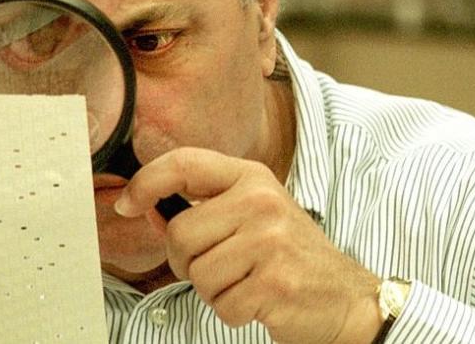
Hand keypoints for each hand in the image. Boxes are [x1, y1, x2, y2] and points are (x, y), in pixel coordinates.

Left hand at [114, 147, 382, 343]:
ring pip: (197, 273)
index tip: (127, 202)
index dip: (146, 181)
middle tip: (221, 267)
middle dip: (187, 261)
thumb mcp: (253, 215)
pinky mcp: (274, 282)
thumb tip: (144, 205)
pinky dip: (232, 312)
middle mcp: (261, 201)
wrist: (346, 298)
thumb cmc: (291, 256)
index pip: (185, 163)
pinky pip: (219, 305)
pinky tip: (259, 301)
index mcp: (252, 178)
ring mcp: (270, 241)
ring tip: (246, 282)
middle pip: (180, 233)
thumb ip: (204, 207)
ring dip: (214, 290)